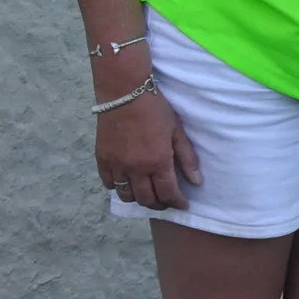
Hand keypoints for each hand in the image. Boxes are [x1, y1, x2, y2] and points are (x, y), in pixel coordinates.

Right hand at [95, 88, 199, 210]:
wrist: (125, 93)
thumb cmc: (155, 109)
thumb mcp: (177, 131)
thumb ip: (187, 158)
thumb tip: (196, 182)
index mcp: (157, 161)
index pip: (168, 193)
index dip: (177, 203)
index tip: (182, 204)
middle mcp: (136, 168)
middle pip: (146, 199)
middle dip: (159, 204)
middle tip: (166, 201)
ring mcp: (117, 165)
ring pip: (126, 196)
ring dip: (138, 199)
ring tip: (147, 194)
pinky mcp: (102, 160)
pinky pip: (109, 184)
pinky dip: (118, 187)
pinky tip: (127, 182)